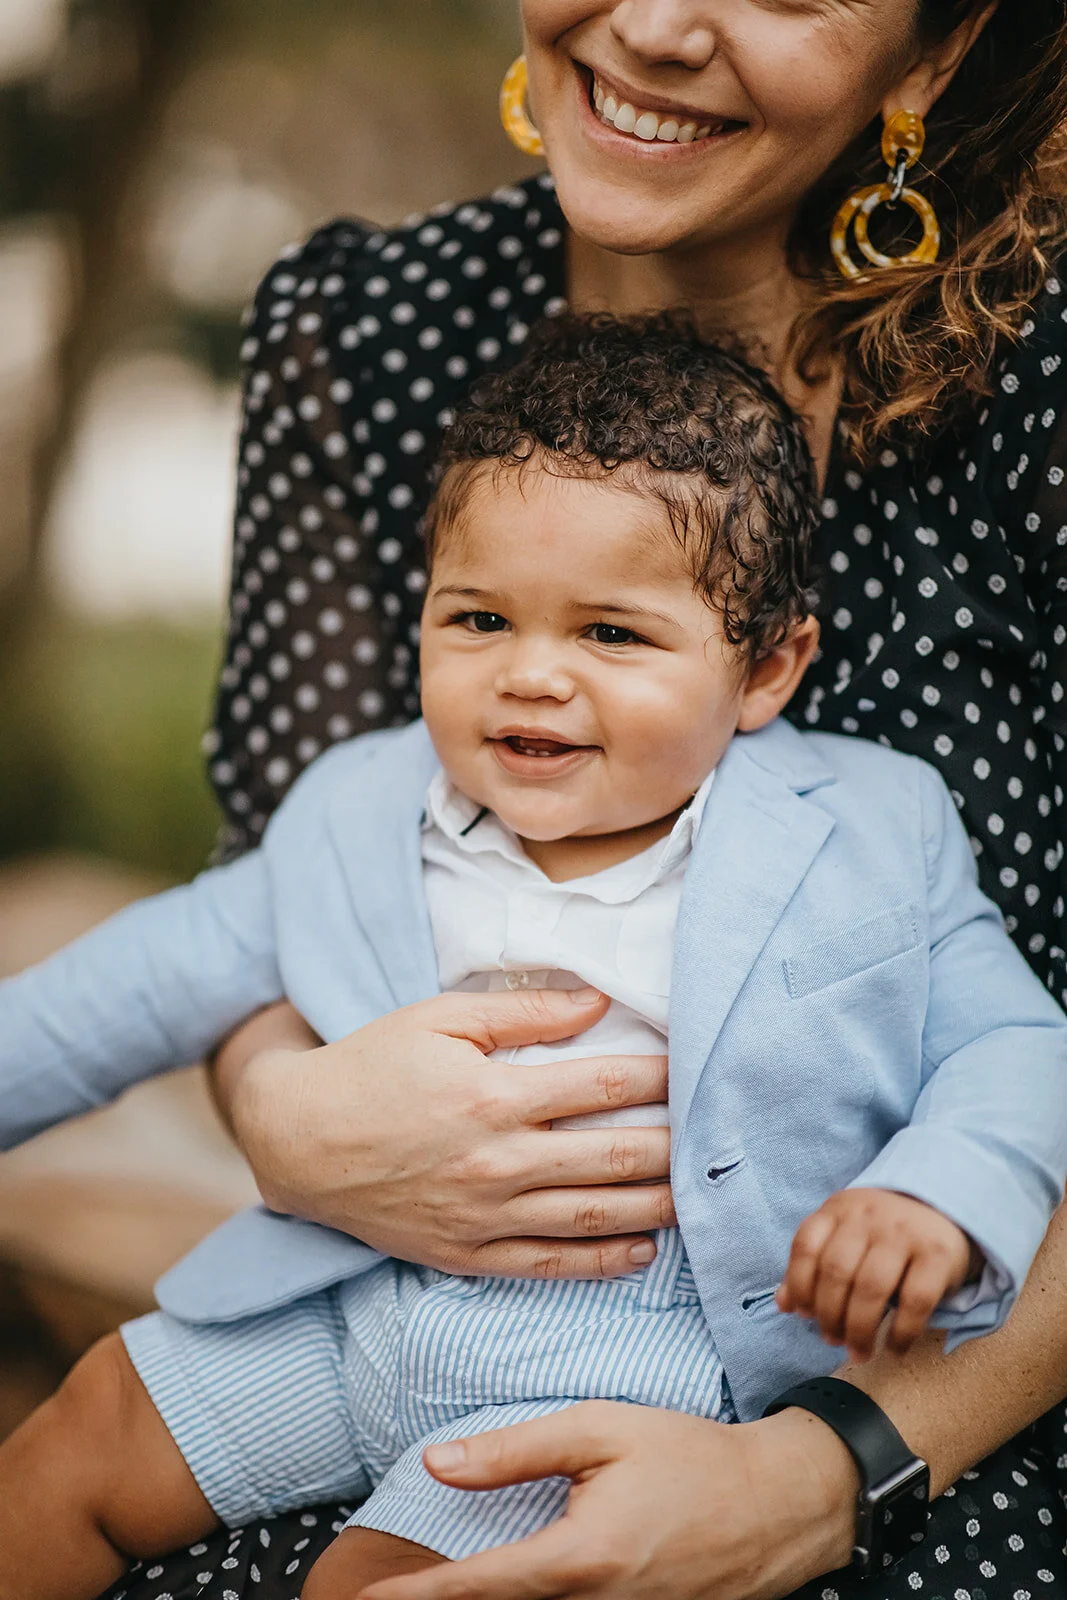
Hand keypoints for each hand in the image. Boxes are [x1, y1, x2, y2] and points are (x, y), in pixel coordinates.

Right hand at [220, 989, 675, 1278]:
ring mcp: (486, 1216)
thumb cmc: (370, 1066)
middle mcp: (499, 1161)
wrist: (298, 1140)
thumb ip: (525, 1012)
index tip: (692, 1066)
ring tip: (697, 1194)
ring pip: (594, 1217)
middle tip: (714, 1135)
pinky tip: (641, 1249)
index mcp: (495, 1094)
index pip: (604, 1083)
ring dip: (656, 1206)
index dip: (659, 1075)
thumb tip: (599, 1002)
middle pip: (615, 1156)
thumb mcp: (440, 1019)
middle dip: (674, 1144)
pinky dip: (603, 1262)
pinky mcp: (468, 1254)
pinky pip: (551, 1266)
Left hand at [356, 1403, 857, 1599]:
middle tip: (389, 1597)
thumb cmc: (688, 1456)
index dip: (418, 1596)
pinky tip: (519, 1586)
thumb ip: (515, 1450)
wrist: (779, 1503)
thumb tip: (437, 1463)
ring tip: (447, 1587)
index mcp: (580, 1558)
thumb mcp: (600, 1430)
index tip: (370, 1599)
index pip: (478, 1586)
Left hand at [776, 1188, 975, 1361]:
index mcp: (840, 1208)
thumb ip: (814, 1265)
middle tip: (833, 1341)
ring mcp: (904, 1232)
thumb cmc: (883, 1233)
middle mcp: (869, 1215)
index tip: (805, 1316)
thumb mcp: (844, 1236)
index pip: (806, 1247)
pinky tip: (895, 1349)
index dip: (799, 1286)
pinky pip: (915, 1300)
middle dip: (829, 1316)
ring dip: (860, 1330)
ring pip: (871, 1288)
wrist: (944, 1209)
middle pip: (837, 1272)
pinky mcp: (938, 1254)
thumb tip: (784, 1305)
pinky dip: (901, 1332)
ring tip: (859, 1352)